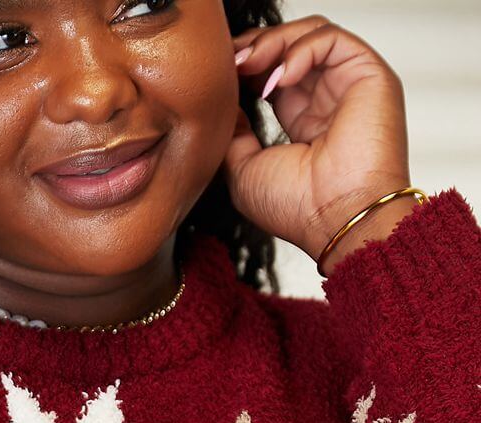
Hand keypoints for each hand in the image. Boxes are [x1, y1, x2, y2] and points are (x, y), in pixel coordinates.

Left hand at [224, 15, 413, 267]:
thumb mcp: (244, 169)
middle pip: (291, 47)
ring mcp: (348, 85)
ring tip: (247, 64)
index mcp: (303, 121)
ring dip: (273, 42)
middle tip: (230, 61)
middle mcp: (328, 99)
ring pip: (311, 35)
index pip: (275, 73)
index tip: (222, 73)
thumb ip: (234, 133)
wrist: (336, 220)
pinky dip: (300, 48)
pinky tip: (277, 77)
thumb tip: (225, 104)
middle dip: (255, 46)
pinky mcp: (368, 74)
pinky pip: (332, 38)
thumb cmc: (296, 207)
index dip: (247, 65)